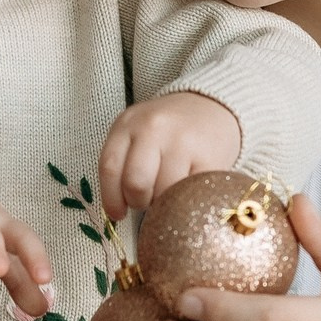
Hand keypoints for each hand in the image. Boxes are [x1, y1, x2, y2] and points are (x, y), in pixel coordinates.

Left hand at [97, 91, 243, 220]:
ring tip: (169, 192)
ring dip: (165, 203)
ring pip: (164, 194)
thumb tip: (116, 210)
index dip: (111, 199)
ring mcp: (183, 142)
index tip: (117, 213)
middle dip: (139, 201)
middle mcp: (154, 128)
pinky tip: (187, 190)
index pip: (109, 168)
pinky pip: (190, 194)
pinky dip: (187, 200)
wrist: (211, 106)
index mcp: (128, 123)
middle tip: (148, 200)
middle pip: (135, 184)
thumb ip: (123, 162)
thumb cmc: (167, 128)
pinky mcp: (209, 158)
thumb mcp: (136, 132)